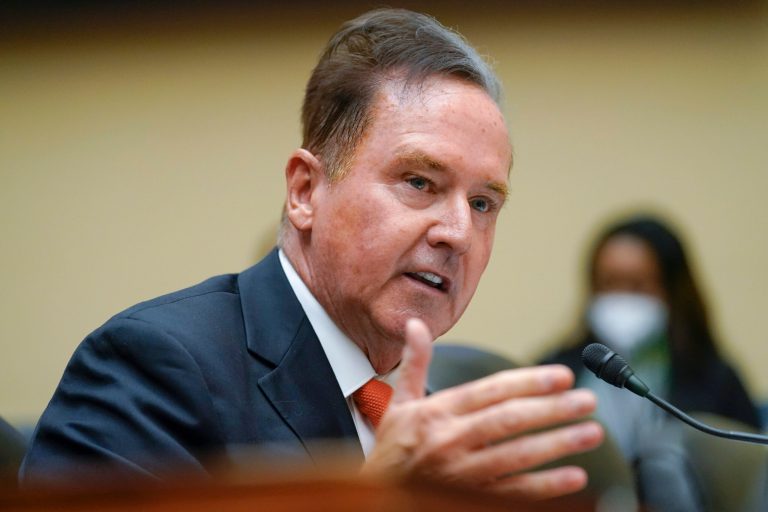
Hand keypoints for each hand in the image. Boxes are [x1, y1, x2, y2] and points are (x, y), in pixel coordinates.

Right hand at [362, 318, 603, 500]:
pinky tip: (574, 477)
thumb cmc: (392, 449)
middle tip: (587, 400)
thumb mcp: (399, 402)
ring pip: (517, 456)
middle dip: (552, 409)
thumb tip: (416, 325)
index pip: (489, 392)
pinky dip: (546, 486)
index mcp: (437, 412)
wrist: (377, 496)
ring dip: (558, 443)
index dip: (528, 382)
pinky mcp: (470, 500)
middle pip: (509, 421)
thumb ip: (415, 363)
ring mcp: (462, 473)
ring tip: (591, 432)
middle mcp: (451, 440)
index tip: (562, 375)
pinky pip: (514, 493)